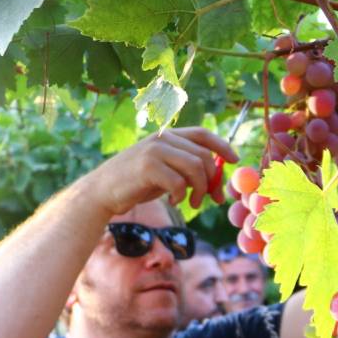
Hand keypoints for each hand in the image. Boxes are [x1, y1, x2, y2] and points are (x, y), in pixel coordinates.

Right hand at [84, 127, 237, 214]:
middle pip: (203, 155)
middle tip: (211, 198)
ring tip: (193, 203)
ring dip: (200, 190)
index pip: (202, 133)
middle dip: (212, 179)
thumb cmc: (137, 184)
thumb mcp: (167, 174)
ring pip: (194, 167)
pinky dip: (181, 195)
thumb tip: (217, 184)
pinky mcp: (147, 166)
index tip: (235, 159)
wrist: (103, 192)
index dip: (222, 145)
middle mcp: (162, 139)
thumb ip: (188, 172)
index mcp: (168, 137)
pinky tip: (174, 201)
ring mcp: (154, 150)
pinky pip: (178, 181)